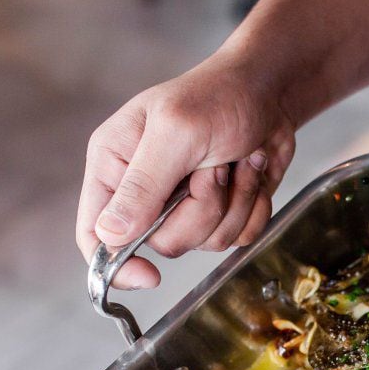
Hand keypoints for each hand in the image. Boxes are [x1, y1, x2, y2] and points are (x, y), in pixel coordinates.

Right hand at [76, 49, 295, 288]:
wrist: (272, 93)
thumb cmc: (219, 96)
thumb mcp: (176, 133)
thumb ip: (143, 185)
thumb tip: (110, 235)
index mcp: (116, 165)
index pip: (95, 233)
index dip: (116, 264)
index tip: (149, 276)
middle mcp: (146, 191)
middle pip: (164, 243)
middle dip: (200, 210)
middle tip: (212, 168)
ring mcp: (186, 205)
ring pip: (207, 243)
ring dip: (234, 203)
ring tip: (234, 161)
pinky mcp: (223, 212)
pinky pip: (239, 238)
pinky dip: (254, 207)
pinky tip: (252, 172)